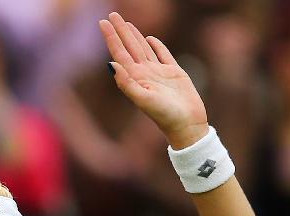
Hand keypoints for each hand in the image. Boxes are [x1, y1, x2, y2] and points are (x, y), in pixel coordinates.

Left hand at [99, 12, 207, 148]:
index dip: (111, 37)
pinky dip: (156, 45)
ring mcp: (159, 73)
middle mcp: (145, 74)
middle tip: (112, 15)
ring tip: (127, 24)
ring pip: (144, 49)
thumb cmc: (165, 115)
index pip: (120, 53)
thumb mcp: (143, 100)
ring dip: (135, 36)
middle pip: (130, 47)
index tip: (103, 22)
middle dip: (121, 31)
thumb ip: (126, 83)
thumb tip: (110, 64)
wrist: (187, 125)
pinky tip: (150, 38)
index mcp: (136, 78)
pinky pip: (163, 54)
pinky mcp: (174, 73)